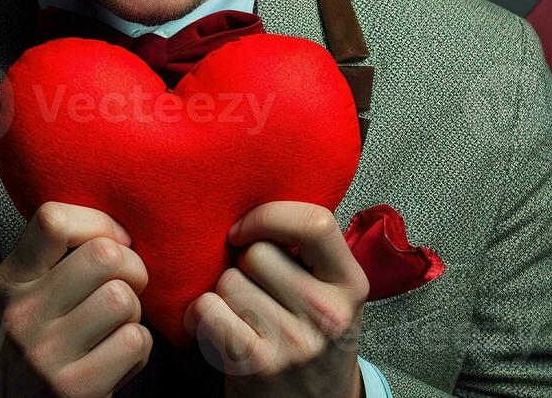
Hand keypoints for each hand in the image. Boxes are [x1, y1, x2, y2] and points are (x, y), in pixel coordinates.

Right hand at [0, 202, 152, 397]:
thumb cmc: (33, 346)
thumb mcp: (22, 295)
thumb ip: (54, 258)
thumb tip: (116, 228)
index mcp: (10, 280)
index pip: (53, 221)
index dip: (99, 222)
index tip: (115, 240)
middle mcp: (23, 313)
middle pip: (103, 256)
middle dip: (131, 268)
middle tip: (126, 285)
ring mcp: (46, 353)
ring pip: (123, 300)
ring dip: (133, 313)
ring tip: (115, 324)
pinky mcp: (74, 387)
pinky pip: (134, 342)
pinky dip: (137, 348)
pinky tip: (115, 355)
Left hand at [183, 202, 367, 397]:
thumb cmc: (309, 336)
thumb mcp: (331, 291)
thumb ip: (310, 249)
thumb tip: (257, 187)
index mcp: (351, 284)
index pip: (315, 222)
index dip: (269, 214)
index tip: (246, 228)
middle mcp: (329, 314)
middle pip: (257, 253)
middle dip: (242, 263)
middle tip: (253, 287)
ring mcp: (294, 342)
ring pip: (228, 280)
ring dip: (223, 292)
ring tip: (242, 313)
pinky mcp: (257, 364)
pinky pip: (207, 308)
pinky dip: (200, 314)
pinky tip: (215, 325)